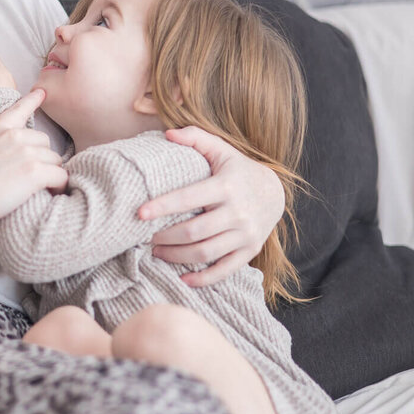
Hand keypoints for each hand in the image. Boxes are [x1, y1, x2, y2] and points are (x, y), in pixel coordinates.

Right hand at [0, 89, 66, 229]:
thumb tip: (17, 158)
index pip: (19, 109)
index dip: (32, 101)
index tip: (41, 93)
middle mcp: (15, 136)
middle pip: (46, 143)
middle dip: (42, 159)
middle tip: (30, 178)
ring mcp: (26, 152)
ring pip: (56, 160)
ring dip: (50, 174)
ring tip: (38, 189)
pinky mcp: (34, 172)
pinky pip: (61, 176)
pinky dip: (58, 187)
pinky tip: (50, 193)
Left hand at [138, 126, 284, 286]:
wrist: (274, 193)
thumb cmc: (238, 170)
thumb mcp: (221, 150)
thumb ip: (195, 138)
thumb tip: (168, 134)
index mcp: (226, 186)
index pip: (188, 198)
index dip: (162, 206)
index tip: (139, 213)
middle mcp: (237, 212)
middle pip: (193, 231)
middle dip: (164, 237)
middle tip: (145, 236)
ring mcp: (245, 234)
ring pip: (204, 253)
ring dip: (176, 256)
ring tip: (156, 252)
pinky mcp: (250, 252)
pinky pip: (224, 270)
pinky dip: (202, 279)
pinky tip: (182, 278)